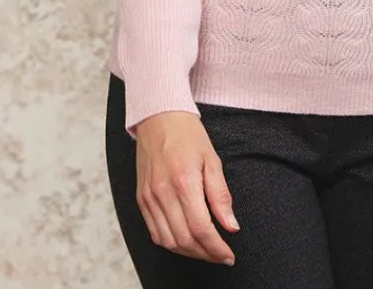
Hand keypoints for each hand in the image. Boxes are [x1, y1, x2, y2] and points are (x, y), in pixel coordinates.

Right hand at [134, 111, 239, 264]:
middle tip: (220, 255)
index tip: (228, 255)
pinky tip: (184, 240)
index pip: (201, 228)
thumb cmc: (187, 134)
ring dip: (189, 252)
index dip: (216, 248)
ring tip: (205, 250)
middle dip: (205, 254)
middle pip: (184, 239)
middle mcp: (163, 193)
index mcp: (183, 182)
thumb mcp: (212, 159)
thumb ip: (221, 195)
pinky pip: (154, 232)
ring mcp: (149, 197)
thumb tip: (231, 225)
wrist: (158, 116)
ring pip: (168, 240)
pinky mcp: (141, 198)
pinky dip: (170, 242)